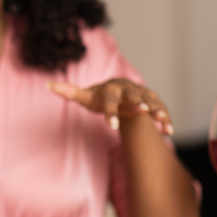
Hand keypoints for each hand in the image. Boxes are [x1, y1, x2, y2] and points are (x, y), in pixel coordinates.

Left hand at [48, 78, 173, 134]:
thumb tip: (48, 85)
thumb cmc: (99, 96)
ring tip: (161, 121)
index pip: (109, 101)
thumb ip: (69, 92)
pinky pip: (162, 109)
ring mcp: (143, 94)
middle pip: (133, 95)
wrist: (120, 89)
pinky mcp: (154, 100)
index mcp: (111, 90)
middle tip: (143, 111)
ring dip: (157, 110)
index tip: (110, 126)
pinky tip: (168, 132)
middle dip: (138, 102)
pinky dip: (166, 119)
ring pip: (151, 101)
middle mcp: (128, 90)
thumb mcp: (85, 96)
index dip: (110, 112)